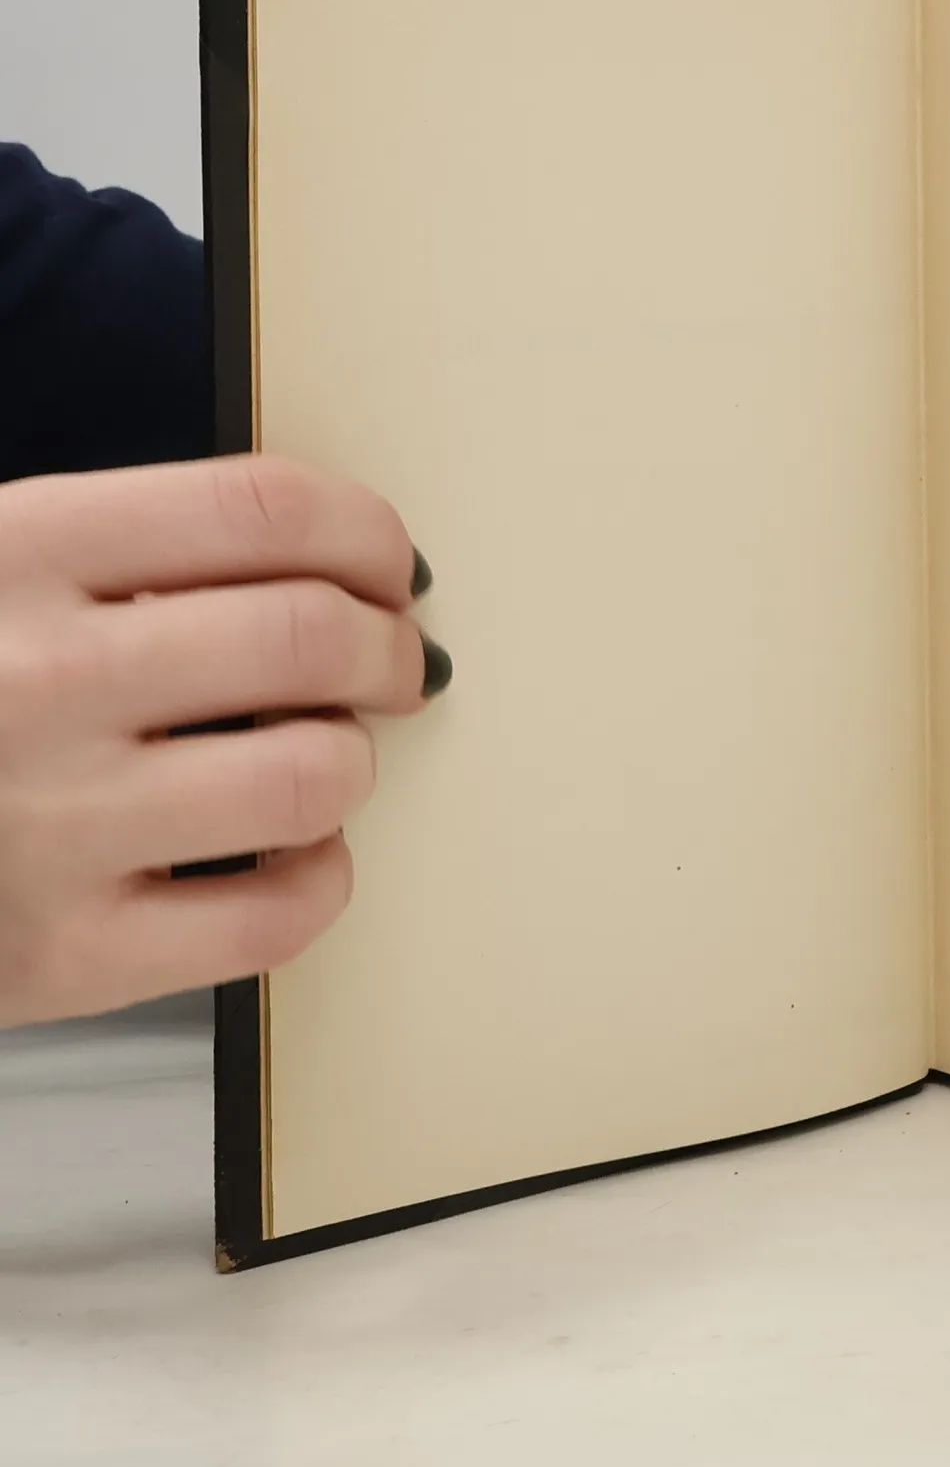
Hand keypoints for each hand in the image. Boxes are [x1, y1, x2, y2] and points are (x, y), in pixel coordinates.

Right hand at [0, 456, 448, 1025]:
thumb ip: (134, 551)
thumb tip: (339, 564)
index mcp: (15, 553)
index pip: (263, 508)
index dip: (369, 534)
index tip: (390, 566)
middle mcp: (34, 683)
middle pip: (311, 636)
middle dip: (389, 647)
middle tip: (394, 663)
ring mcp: (46, 828)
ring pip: (312, 774)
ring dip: (352, 759)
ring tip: (320, 755)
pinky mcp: (60, 958)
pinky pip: (273, 918)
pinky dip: (319, 878)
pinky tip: (287, 853)